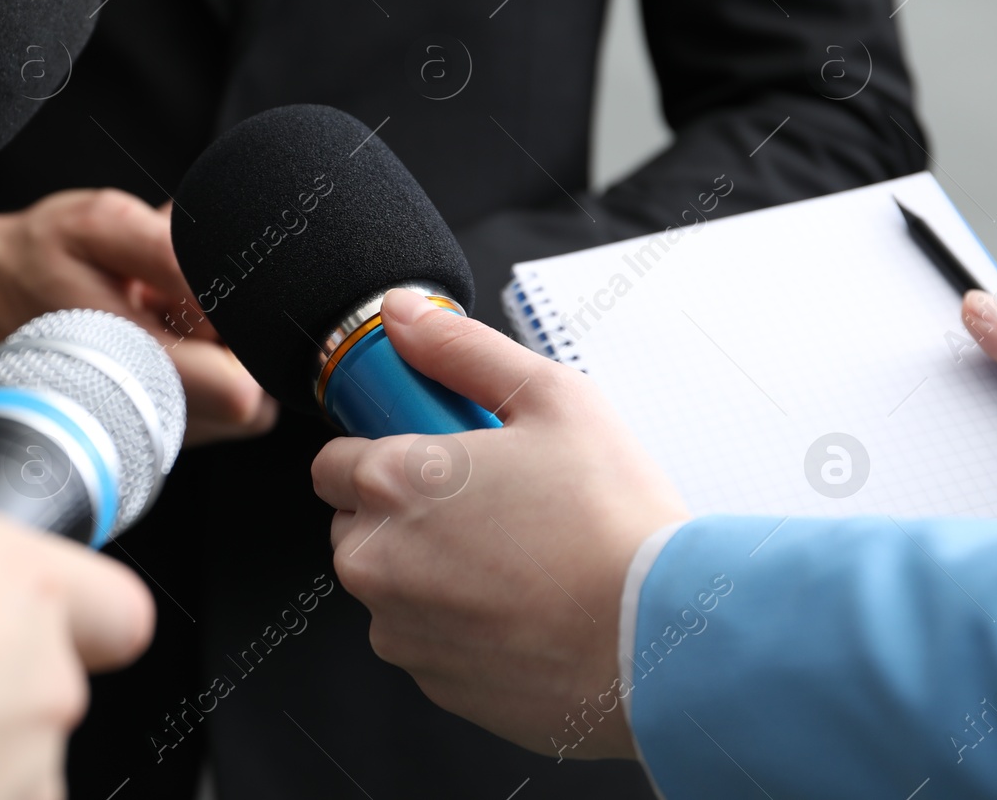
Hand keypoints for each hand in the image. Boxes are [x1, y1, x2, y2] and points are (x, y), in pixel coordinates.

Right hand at [0, 190, 276, 444]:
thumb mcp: (101, 225)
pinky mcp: (134, 432)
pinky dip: (190, 378)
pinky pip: (198, 414)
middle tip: (188, 308)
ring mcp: (138, 430)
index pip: (244, 393)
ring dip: (211, 366)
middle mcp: (142, 413)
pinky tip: (148, 341)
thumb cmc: (34, 255)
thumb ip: (172, 254)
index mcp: (140, 364)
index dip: (248, 345)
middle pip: (247, 408)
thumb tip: (231, 286)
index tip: (220, 307)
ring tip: (160, 322)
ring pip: (225, 415)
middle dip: (234, 353)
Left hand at [311, 288, 687, 759]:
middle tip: (486, 506)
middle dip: (404, 513)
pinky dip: (457, 626)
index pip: (333, 462)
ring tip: (515, 560)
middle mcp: (377, 561)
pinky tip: (520, 610)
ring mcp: (401, 628)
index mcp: (393, 483)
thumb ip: (461, 349)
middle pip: (358, 526)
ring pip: (390, 587)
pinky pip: (424, 640)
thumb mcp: (551, 397)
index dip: (384, 453)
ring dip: (428, 572)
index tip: (434, 458)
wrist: (663, 640)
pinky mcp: (433, 682)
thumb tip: (401, 314)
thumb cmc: (614, 520)